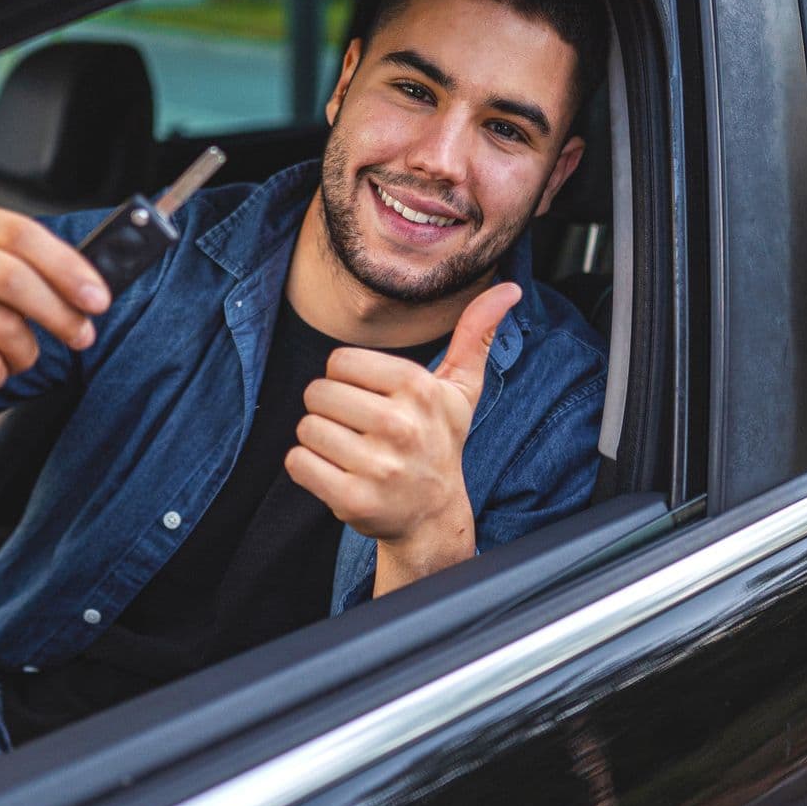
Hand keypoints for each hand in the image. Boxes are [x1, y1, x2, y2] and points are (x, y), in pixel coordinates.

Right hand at [0, 199, 112, 396]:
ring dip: (26, 351)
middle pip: (13, 280)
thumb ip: (27, 264)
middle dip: (60, 314)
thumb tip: (90, 286)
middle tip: (81, 334)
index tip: (98, 298)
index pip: (23, 235)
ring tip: (21, 355)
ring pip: (1, 327)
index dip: (68, 268)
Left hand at [285, 283, 520, 595]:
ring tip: (350, 452)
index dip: (348, 380)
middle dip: (331, 410)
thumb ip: (475, 336)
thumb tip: (508, 289)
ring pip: (306, 428)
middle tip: (360, 430)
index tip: (373, 400)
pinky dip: (308, 467)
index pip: (339, 361)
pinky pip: (297, 462)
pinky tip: (337, 473)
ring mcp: (377, 466)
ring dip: (319, 440)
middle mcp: (400, 426)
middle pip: (318, 393)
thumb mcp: (460, 390)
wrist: (433, 517)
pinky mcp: (352, 499)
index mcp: (418, 389)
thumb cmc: (439, 442)